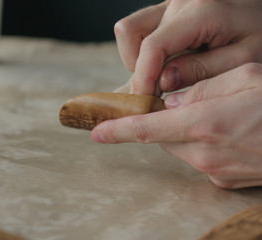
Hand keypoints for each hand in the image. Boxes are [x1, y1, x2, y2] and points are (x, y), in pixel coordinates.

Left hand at [91, 63, 261, 188]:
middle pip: (164, 136)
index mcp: (205, 123)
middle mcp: (205, 153)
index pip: (146, 128)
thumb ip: (202, 88)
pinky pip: (201, 159)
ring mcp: (216, 171)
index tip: (95, 132)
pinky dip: (203, 144)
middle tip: (178, 103)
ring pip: (181, 147)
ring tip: (217, 115)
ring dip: (185, 131)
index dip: (117, 130)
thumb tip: (172, 99)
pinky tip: (229, 132)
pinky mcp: (226, 181)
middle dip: (163, 120)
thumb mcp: (247, 76)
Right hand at [115, 0, 261, 94]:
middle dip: (141, 71)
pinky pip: (139, 27)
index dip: (143, 77)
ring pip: (130, 31)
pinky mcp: (168, 8)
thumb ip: (202, 70)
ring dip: (136, 58)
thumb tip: (163, 81)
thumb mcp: (245, 57)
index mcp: (202, 11)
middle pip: (136, 38)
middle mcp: (180, 2)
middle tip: (156, 96)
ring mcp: (171, 2)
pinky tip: (163, 64)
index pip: (154, 46)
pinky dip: (142, 50)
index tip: (144, 103)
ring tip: (159, 76)